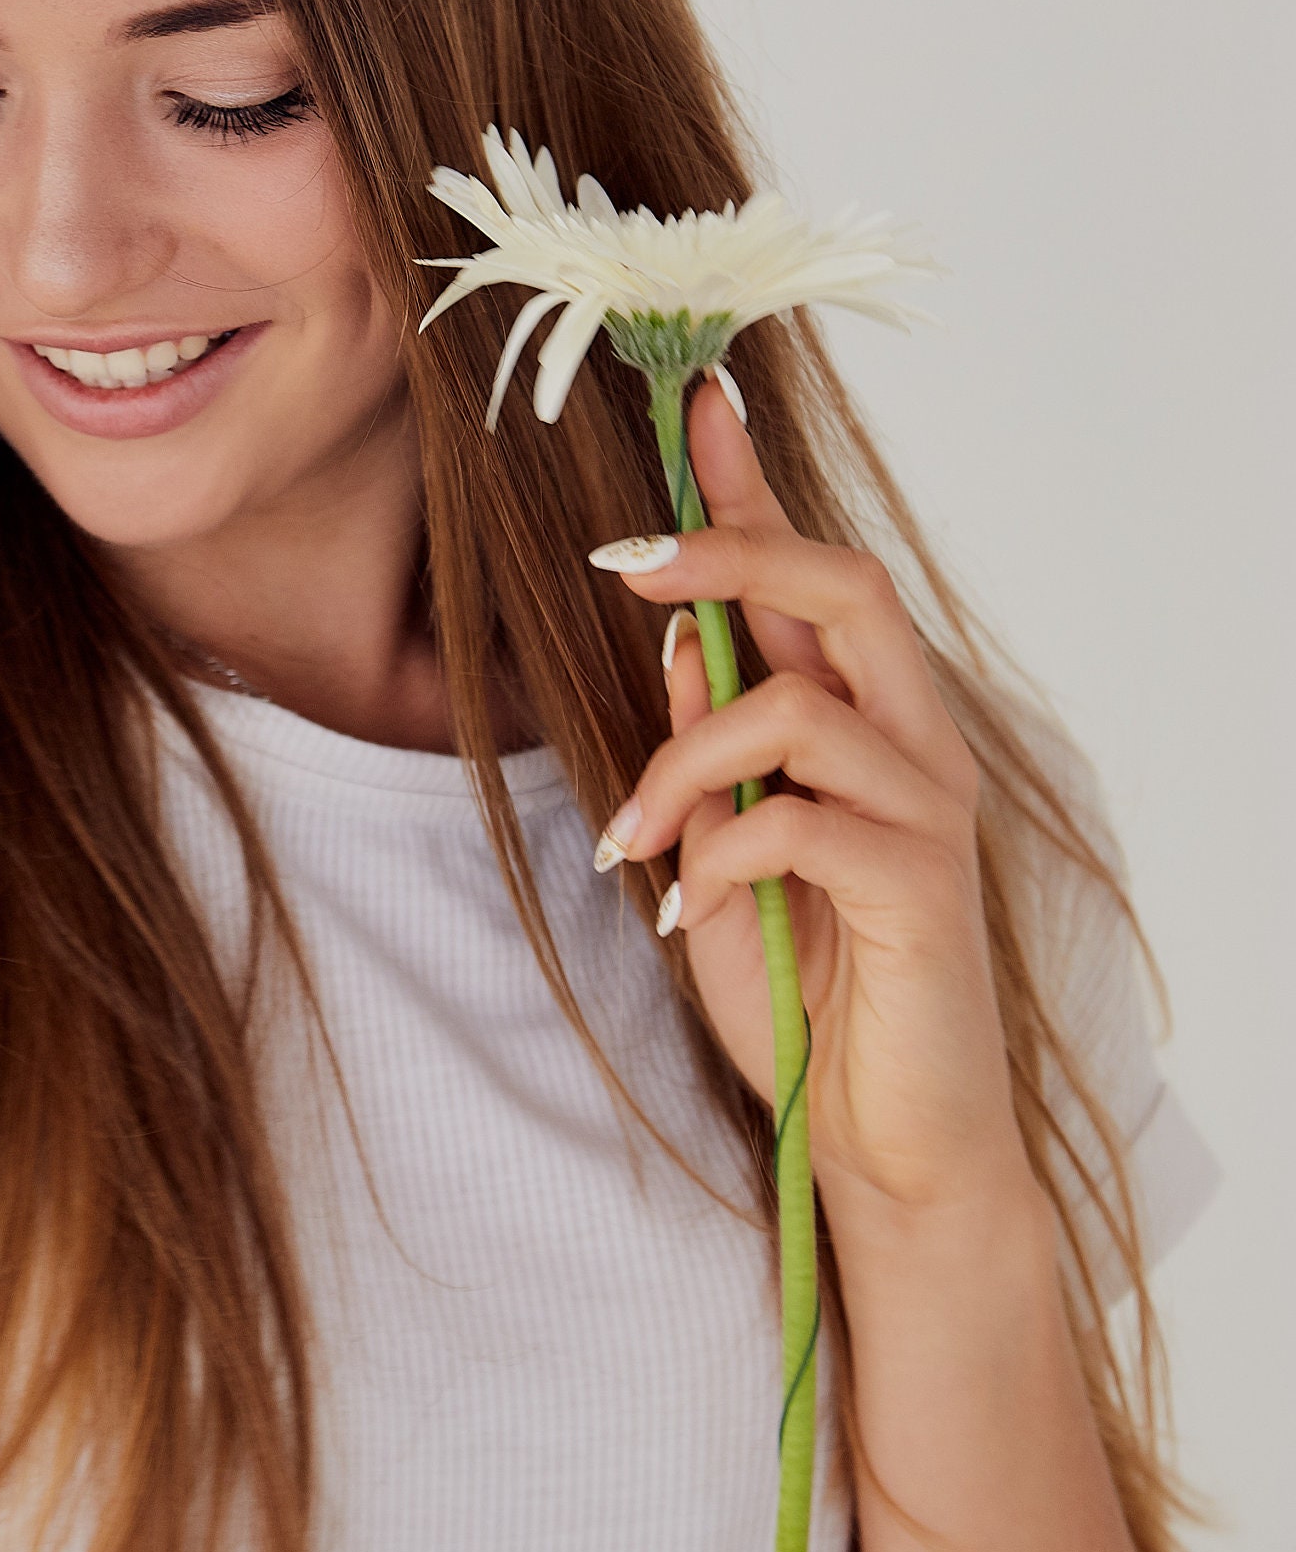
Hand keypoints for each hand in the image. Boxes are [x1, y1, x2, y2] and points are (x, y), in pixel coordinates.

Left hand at [600, 376, 1032, 1227]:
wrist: (890, 1148)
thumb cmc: (812, 998)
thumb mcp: (721, 857)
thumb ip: (708, 754)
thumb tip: (674, 643)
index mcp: (866, 720)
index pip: (814, 571)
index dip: (752, 485)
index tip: (694, 403)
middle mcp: (912, 744)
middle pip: (843, 587)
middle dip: (727, 555)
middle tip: (625, 567)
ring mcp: (927, 812)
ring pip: (798, 705)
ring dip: (681, 759)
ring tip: (629, 841)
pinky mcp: (924, 889)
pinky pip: (799, 821)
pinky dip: (717, 851)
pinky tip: (684, 909)